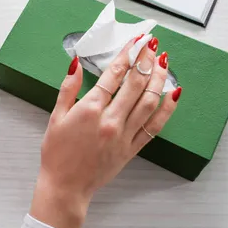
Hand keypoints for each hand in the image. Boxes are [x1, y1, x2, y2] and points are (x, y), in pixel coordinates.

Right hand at [29, 35, 181, 227]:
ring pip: (150, 102)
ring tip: (163, 62)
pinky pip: (155, 126)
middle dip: (146, 61)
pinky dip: (166, 109)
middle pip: (136, 84)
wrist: (66, 186)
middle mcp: (111, 120)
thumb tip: (76, 63)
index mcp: (90, 110)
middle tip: (151, 45)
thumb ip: (68, 88)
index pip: (114, 74)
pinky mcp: (132, 148)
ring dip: (159, 79)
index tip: (135, 42)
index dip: (127, 55)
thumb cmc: (57, 153)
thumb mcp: (55, 116)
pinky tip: (172, 94)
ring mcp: (124, 135)